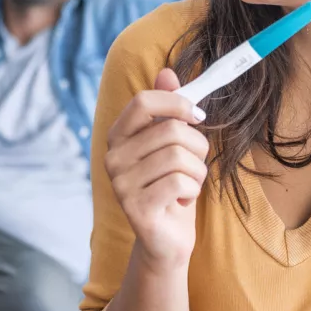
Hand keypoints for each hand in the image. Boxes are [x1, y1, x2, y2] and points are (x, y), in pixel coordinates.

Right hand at [105, 68, 208, 271]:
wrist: (168, 237)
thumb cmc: (172, 185)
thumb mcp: (173, 144)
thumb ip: (169, 109)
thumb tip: (167, 72)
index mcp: (118, 136)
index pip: (143, 102)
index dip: (176, 103)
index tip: (198, 116)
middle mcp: (112, 158)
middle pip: (171, 131)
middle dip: (198, 147)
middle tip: (196, 164)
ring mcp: (120, 184)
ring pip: (179, 157)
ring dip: (198, 172)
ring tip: (188, 185)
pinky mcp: (135, 208)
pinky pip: (180, 182)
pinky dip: (192, 190)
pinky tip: (182, 200)